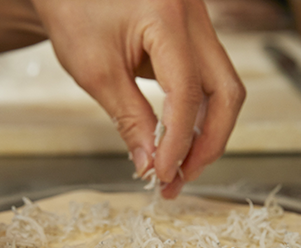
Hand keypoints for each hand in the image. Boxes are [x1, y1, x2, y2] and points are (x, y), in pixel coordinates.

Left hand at [32, 0, 245, 197]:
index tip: (163, 173)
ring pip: (223, 88)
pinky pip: (207, 81)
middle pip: (227, 91)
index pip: (188, 92)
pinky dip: (196, 114)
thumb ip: (129, 119)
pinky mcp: (192, 36)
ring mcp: (198, 25)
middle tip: (182, 177)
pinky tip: (178, 140)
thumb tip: (151, 164)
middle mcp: (195, 17)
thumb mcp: (96, 71)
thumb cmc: (74, 10)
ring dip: (205, 133)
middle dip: (209, 143)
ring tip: (178, 167)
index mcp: (168, 17)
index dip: (179, 141)